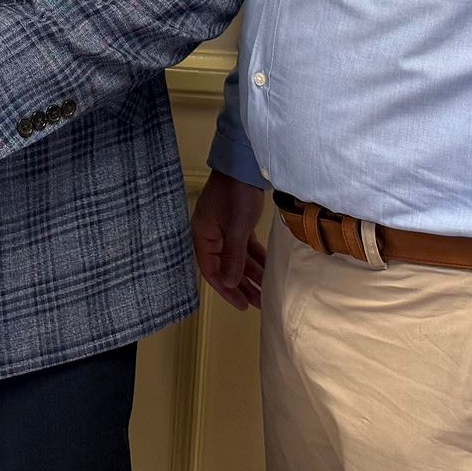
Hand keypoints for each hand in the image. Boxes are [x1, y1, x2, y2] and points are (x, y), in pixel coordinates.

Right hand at [191, 170, 266, 310]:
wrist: (244, 166)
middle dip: (241, 286)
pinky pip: (244, 248)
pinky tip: (267, 270)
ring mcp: (224, 230)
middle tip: (258, 303)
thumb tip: (228, 283)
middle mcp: (211, 236)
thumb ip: (232, 257)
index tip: (242, 305)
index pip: (211, 271)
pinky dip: (254, 258)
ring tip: (264, 291)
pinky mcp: (237, 224)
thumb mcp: (236, 228)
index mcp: (203, 237)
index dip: (226, 289)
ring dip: (250, 274)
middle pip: (225, 267)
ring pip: (237, 258)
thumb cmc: (235, 196)